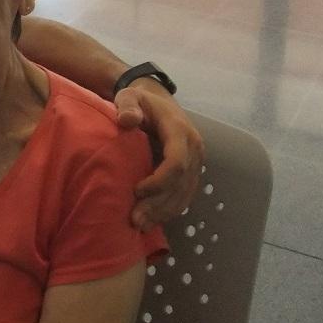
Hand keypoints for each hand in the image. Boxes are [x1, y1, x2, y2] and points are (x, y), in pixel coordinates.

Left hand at [114, 80, 203, 231]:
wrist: (156, 101)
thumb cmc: (139, 100)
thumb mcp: (129, 96)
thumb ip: (127, 106)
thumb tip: (128, 120)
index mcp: (180, 131)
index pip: (176, 162)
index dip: (159, 181)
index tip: (136, 190)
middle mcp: (193, 148)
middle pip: (181, 183)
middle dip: (159, 204)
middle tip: (135, 220)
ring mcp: (195, 162)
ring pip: (184, 193)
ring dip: (164, 212)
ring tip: (140, 226)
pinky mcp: (190, 172)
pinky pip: (184, 195)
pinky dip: (169, 210)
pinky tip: (152, 222)